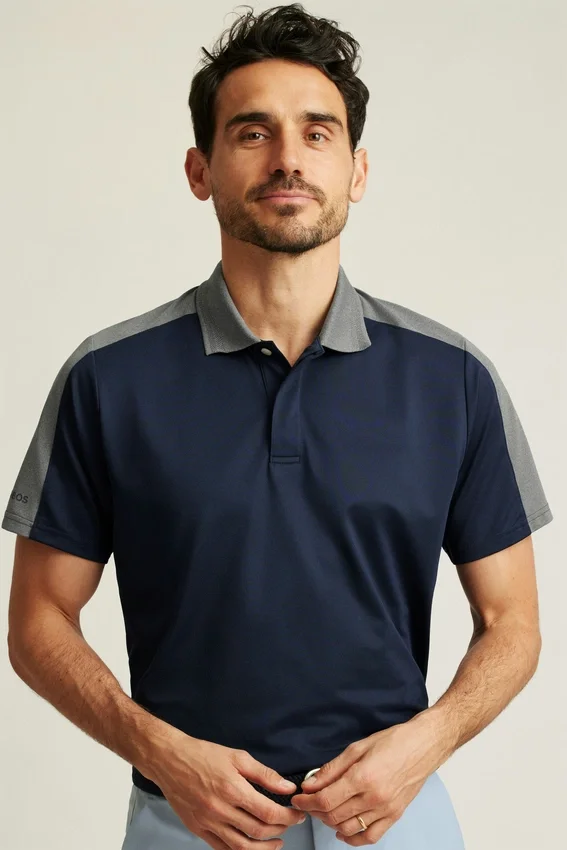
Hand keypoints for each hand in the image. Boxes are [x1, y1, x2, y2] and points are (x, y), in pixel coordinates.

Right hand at [148, 733, 305, 849]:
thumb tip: (287, 787)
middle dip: (280, 829)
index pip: (268, 812)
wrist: (170, 760)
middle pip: (259, 831)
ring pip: (242, 848)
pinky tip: (251, 847)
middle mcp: (221, 809)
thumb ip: (264, 774)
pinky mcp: (198, 830)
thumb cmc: (203, 754)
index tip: (297, 814)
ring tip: (276, 843)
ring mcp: (208, 823)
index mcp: (233, 789)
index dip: (288, 816)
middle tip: (289, 823)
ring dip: (264, 848)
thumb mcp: (237, 756)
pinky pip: (222, 849)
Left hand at [290, 718, 442, 844]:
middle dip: (315, 811)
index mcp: (363, 777)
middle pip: (334, 815)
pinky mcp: (395, 816)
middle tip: (308, 803)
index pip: (325, 799)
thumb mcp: (357, 747)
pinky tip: (342, 831)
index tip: (298, 799)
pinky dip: (353, 839)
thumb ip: (332, 769)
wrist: (424, 746)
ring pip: (348, 828)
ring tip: (323, 812)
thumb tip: (311, 784)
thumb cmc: (393, 741)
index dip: (306, 802)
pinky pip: (370, 836)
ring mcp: (386, 810)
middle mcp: (374, 797)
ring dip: (330, 823)